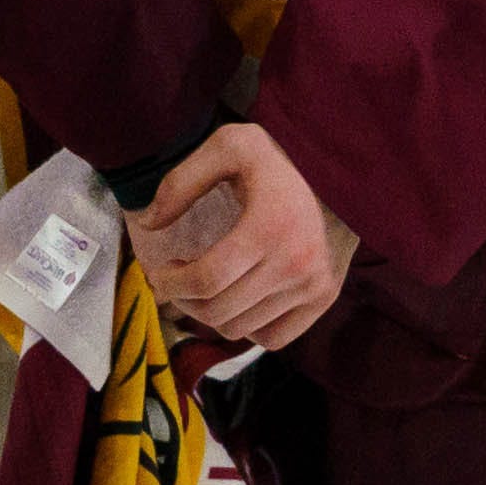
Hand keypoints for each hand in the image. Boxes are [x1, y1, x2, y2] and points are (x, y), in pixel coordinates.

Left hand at [137, 123, 352, 353]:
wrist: (337, 168)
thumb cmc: (276, 157)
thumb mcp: (227, 146)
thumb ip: (181, 182)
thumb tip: (148, 225)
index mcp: (270, 226)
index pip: (207, 279)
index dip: (171, 283)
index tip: (159, 272)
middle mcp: (296, 263)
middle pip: (220, 311)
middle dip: (184, 300)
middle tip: (175, 280)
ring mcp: (313, 285)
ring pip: (241, 329)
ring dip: (211, 313)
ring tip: (206, 286)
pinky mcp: (325, 297)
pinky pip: (273, 338)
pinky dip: (248, 326)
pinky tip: (239, 298)